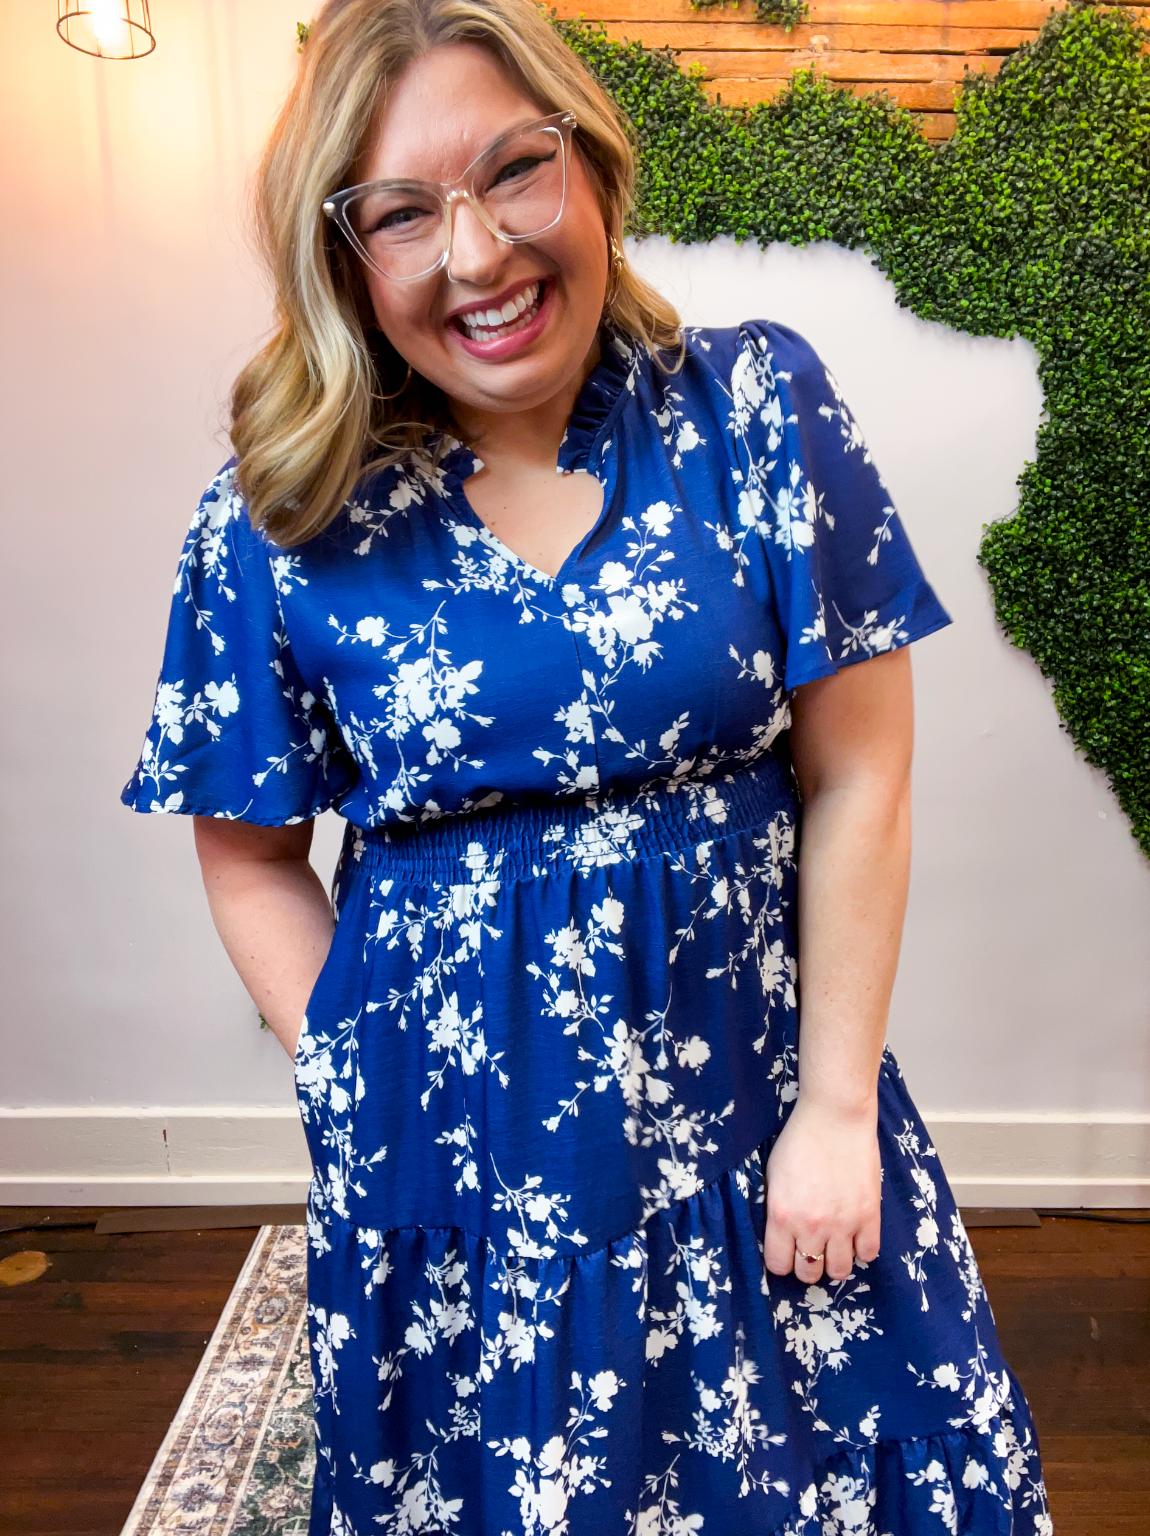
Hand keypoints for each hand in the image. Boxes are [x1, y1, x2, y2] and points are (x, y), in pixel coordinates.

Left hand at [763, 1097, 881, 1285]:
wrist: (835, 1116)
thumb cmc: (800, 1139)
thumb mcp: (773, 1174)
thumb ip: (776, 1208)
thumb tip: (779, 1233)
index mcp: (782, 1215)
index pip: (778, 1265)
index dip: (781, 1261)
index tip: (786, 1252)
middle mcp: (811, 1226)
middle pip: (809, 1273)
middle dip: (807, 1265)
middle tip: (811, 1249)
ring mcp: (843, 1224)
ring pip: (840, 1271)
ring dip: (835, 1262)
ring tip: (834, 1245)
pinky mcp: (870, 1216)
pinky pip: (868, 1253)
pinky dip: (862, 1249)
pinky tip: (856, 1236)